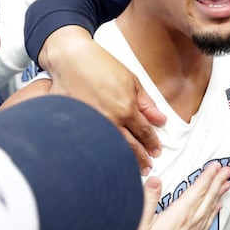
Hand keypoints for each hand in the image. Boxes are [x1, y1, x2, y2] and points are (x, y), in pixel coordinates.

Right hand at [42, 27, 166, 173]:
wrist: (70, 60)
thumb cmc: (101, 65)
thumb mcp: (131, 80)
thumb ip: (146, 103)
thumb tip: (160, 120)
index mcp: (127, 107)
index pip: (144, 132)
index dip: (152, 143)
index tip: (157, 151)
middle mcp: (111, 120)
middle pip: (130, 145)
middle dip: (141, 157)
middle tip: (148, 166)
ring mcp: (93, 125)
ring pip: (113, 149)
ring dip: (125, 160)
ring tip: (133, 169)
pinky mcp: (79, 125)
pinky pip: (94, 144)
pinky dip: (103, 154)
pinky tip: (108, 160)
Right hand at [137, 162, 229, 229]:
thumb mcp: (140, 220)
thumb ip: (148, 200)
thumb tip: (154, 179)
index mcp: (178, 215)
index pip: (196, 191)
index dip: (207, 177)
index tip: (216, 166)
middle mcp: (188, 223)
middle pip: (207, 198)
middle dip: (218, 182)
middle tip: (227, 170)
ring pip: (209, 209)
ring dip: (218, 195)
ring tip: (227, 184)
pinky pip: (207, 222)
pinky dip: (213, 212)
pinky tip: (217, 207)